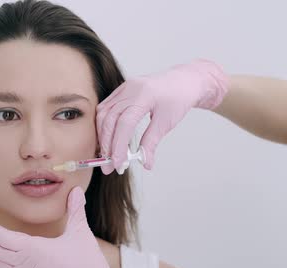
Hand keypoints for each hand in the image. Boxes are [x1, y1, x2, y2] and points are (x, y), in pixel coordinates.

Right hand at [96, 59, 228, 173]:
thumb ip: (151, 142)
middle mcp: (130, 89)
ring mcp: (124, 88)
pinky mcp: (121, 91)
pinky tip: (107, 140)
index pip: (125, 123)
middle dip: (107, 145)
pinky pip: (105, 109)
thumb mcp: (167, 123)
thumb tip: (144, 163)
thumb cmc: (179, 99)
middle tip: (108, 166)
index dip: (119, 145)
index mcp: (144, 95)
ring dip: (103, 136)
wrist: (184, 82)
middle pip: (109, 119)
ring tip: (107, 155)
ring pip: (103, 114)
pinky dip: (104, 126)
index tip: (117, 164)